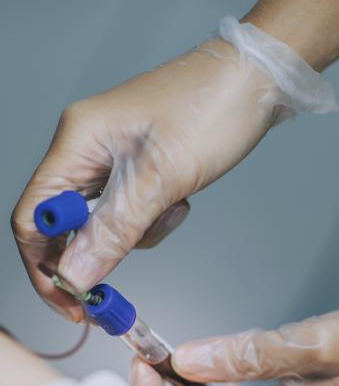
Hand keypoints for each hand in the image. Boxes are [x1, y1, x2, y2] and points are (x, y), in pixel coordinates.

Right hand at [11, 38, 279, 320]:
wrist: (255, 82)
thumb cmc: (211, 108)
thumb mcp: (161, 177)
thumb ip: (114, 230)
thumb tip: (74, 274)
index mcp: (78, 143)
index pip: (36, 216)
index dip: (46, 266)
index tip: (72, 303)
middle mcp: (89, 150)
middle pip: (70, 223)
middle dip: (97, 255)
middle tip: (120, 286)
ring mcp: (117, 158)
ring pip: (107, 222)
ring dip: (138, 231)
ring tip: (173, 206)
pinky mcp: (143, 166)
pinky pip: (136, 210)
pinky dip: (157, 217)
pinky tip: (181, 198)